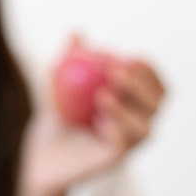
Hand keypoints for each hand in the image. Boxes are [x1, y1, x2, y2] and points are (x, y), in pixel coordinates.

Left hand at [24, 43, 165, 195]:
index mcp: (133, 104)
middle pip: (158, 106)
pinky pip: (124, 147)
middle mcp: (136, 126)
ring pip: (145, 129)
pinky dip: (115, 131)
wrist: (38, 156)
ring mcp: (127, 147)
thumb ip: (69, 60)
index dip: (150, 71)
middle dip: (143, 86)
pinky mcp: (112, 162)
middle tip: (116, 72)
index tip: (132, 57)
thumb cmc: (55, 119)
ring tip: (102, 96)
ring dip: (128, 110)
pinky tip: (98, 122)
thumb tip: (76, 32)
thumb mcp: (58, 84)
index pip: (156, 87)